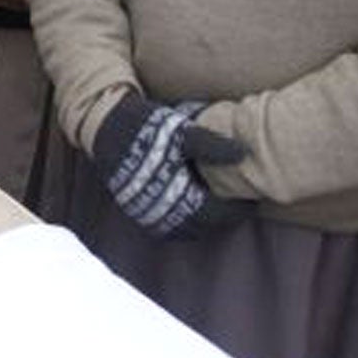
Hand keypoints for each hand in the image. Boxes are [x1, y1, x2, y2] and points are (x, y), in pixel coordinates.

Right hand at [92, 93, 253, 238]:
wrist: (105, 126)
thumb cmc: (146, 128)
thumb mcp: (182, 132)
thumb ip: (213, 145)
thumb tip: (244, 154)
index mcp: (179, 196)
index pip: (218, 214)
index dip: (238, 209)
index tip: (252, 201)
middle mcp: (163, 212)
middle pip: (203, 227)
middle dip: (223, 218)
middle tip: (239, 204)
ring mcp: (148, 214)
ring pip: (184, 231)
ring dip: (203, 224)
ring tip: (217, 207)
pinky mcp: (136, 210)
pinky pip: (166, 228)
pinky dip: (182, 224)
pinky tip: (189, 209)